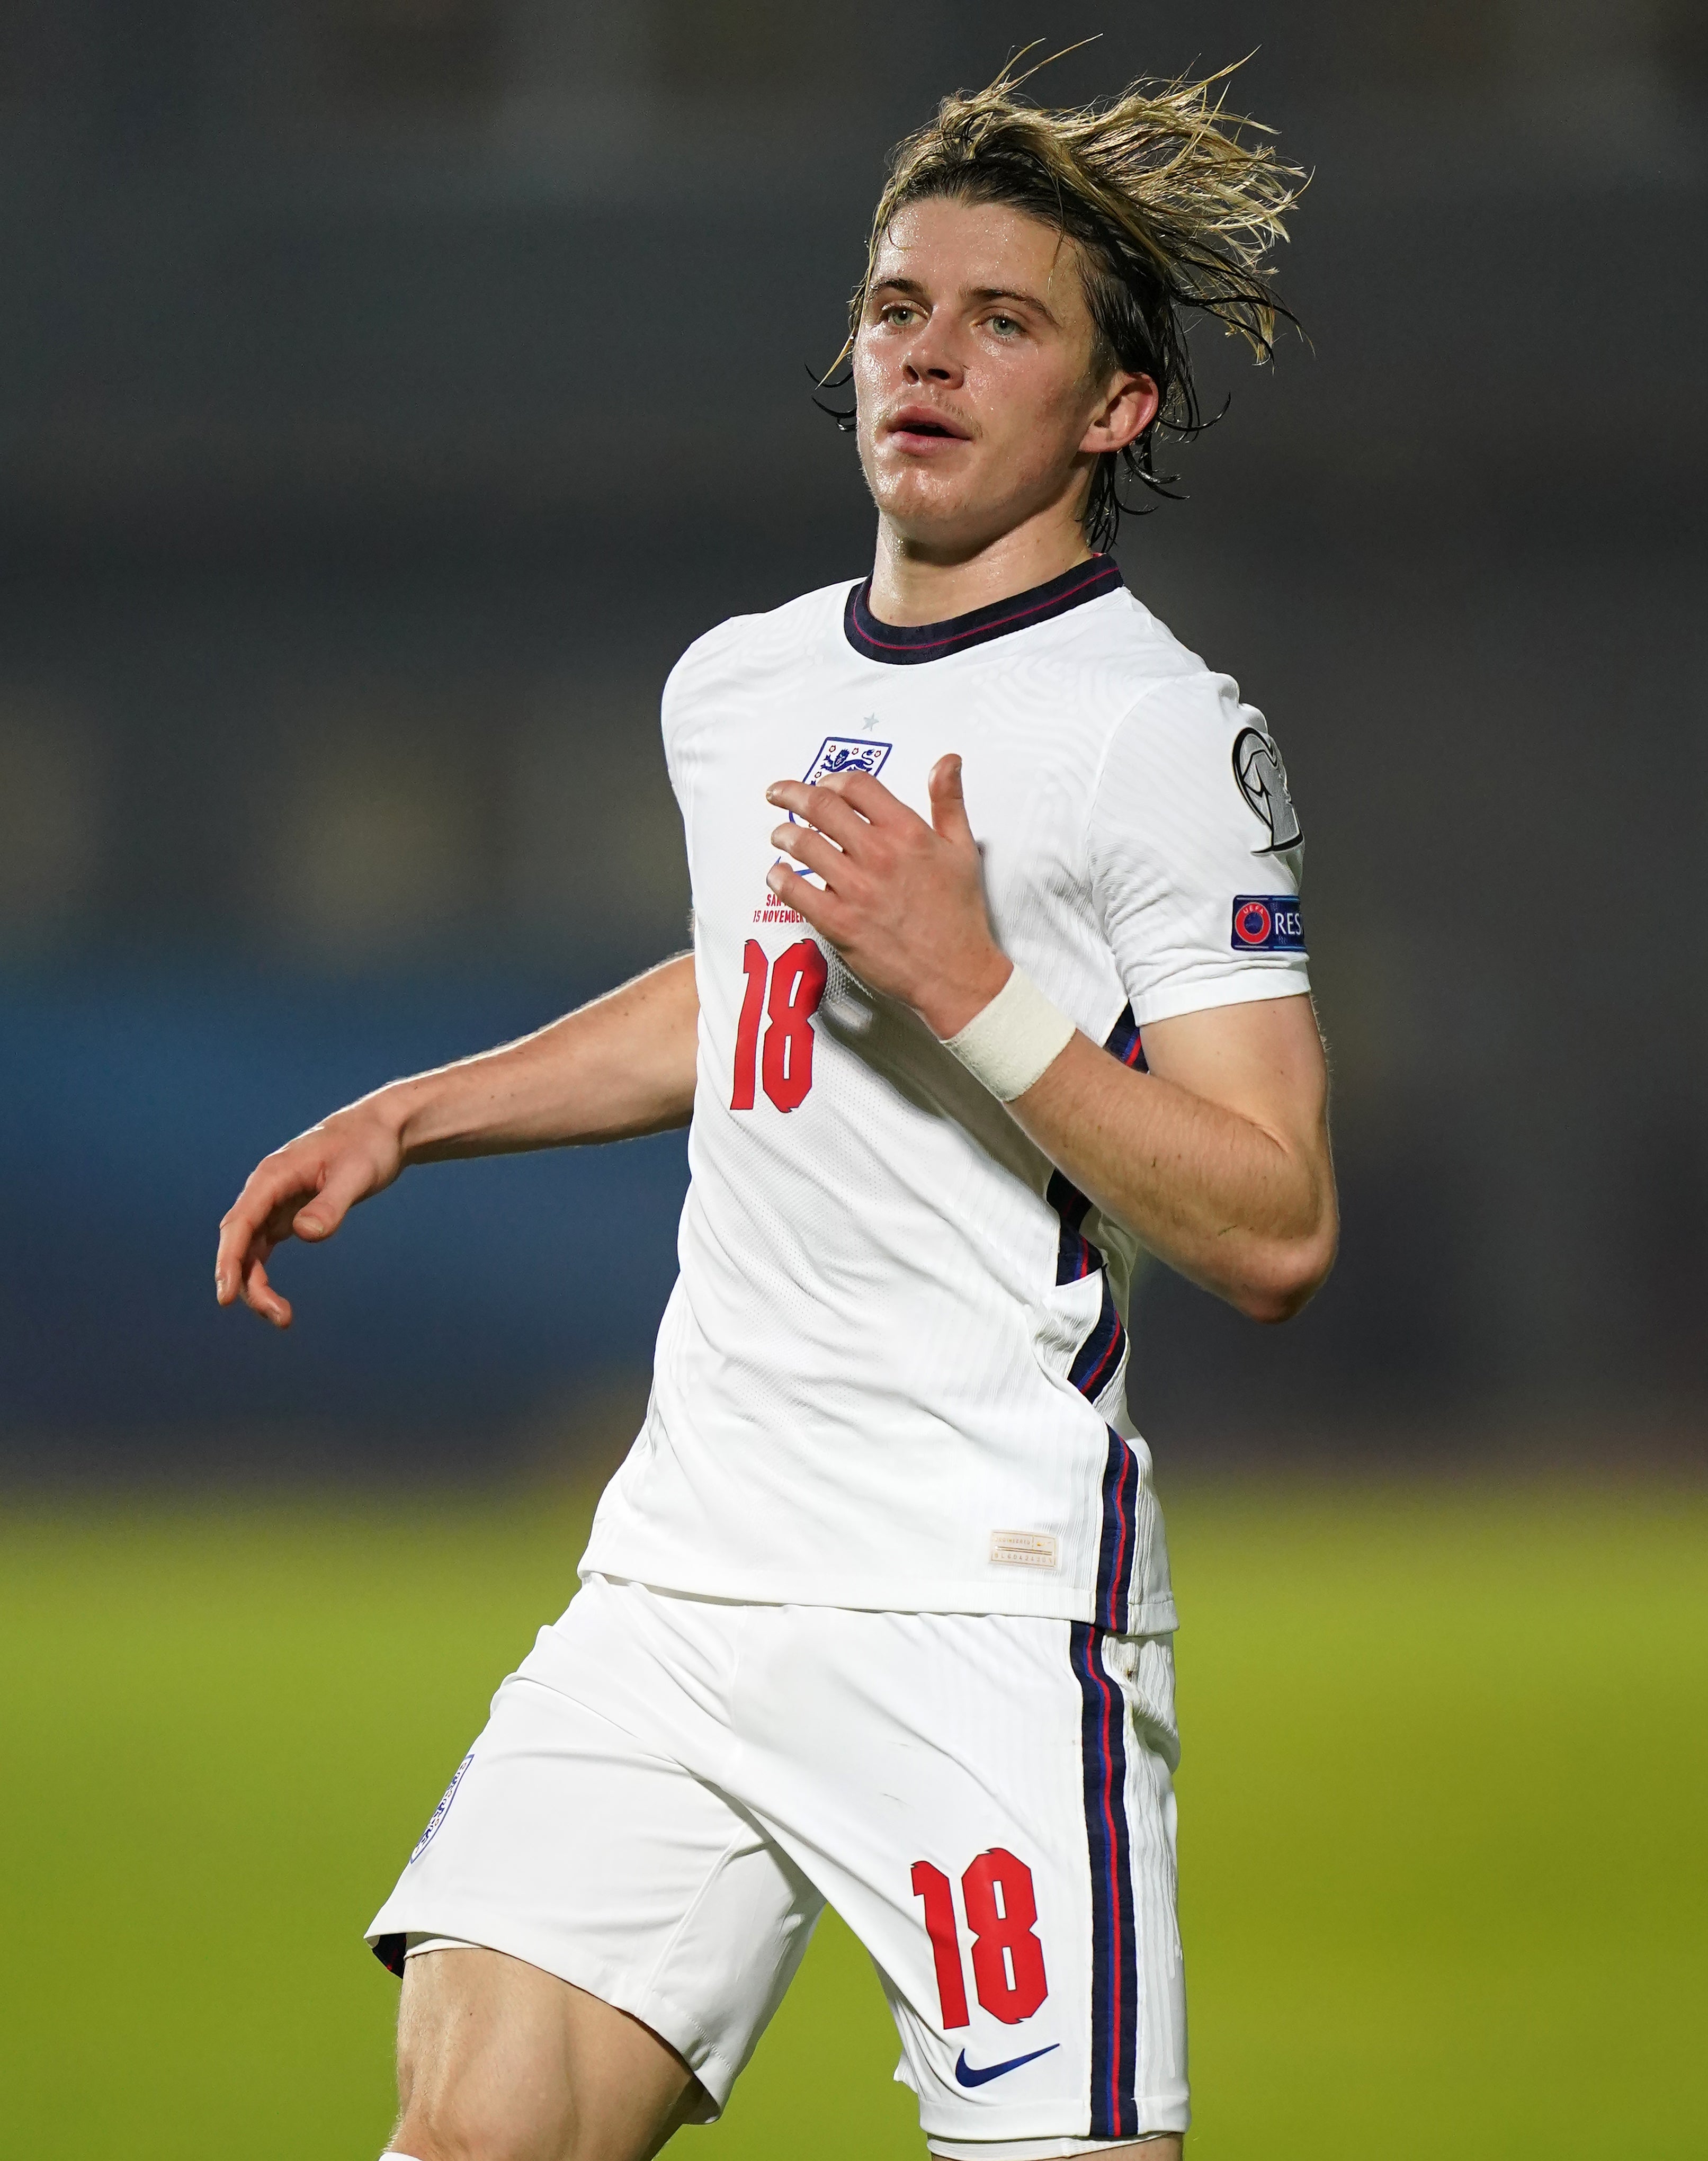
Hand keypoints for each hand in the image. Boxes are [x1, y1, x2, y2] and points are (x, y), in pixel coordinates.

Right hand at [214, 1100, 405, 1327]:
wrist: (382, 1130)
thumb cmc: (369, 1146)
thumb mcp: (356, 1175)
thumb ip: (330, 1204)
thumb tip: (303, 1233)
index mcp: (273, 1176)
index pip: (239, 1223)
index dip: (229, 1261)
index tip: (226, 1296)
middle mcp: (266, 1190)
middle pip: (240, 1242)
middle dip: (248, 1283)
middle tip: (279, 1318)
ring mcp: (274, 1202)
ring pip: (249, 1250)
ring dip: (256, 1284)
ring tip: (283, 1318)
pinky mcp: (288, 1212)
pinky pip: (264, 1246)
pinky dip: (263, 1273)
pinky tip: (277, 1301)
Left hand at [765, 754, 1010, 1037]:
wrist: (956, 972)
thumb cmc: (959, 914)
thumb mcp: (962, 849)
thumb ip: (948, 801)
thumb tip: (948, 762)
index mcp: (907, 832)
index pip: (857, 786)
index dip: (833, 779)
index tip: (821, 784)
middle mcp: (879, 854)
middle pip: (822, 807)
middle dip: (792, 794)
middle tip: (778, 794)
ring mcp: (857, 889)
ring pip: (803, 844)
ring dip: (783, 833)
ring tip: (779, 834)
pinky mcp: (840, 923)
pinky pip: (796, 892)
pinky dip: (779, 878)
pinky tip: (777, 874)